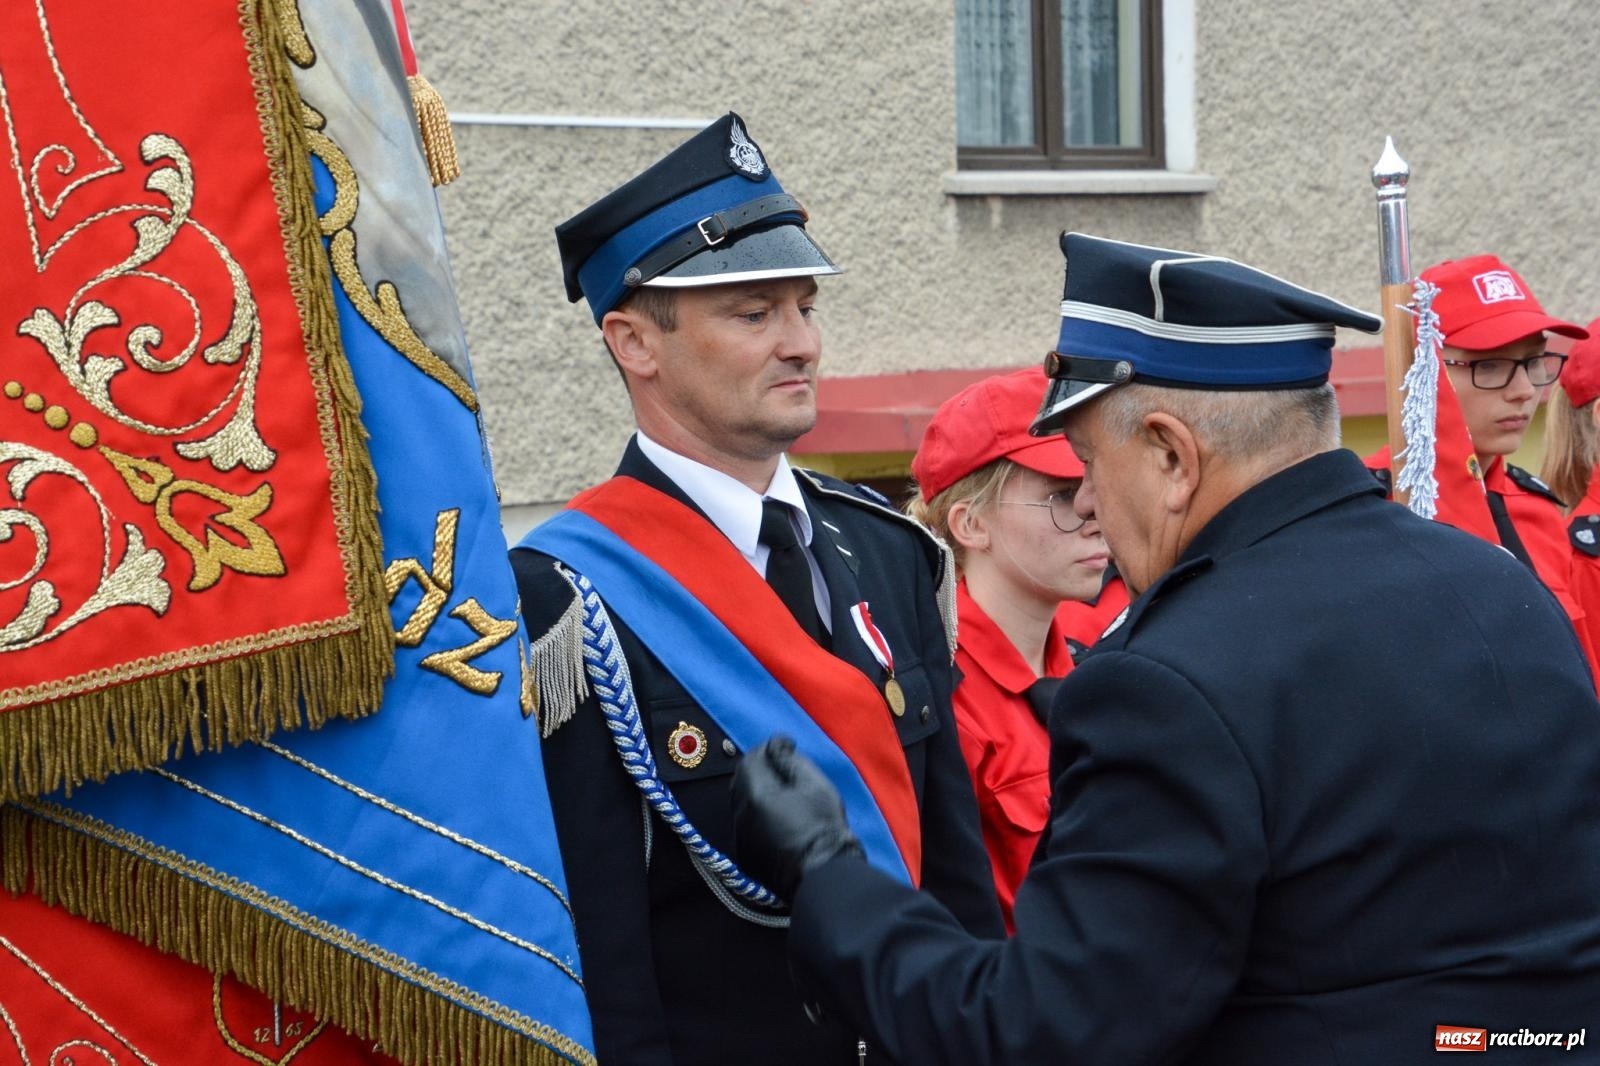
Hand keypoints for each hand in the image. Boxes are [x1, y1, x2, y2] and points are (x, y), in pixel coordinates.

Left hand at [732, 736, 864, 900]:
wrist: (824, 877)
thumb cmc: (824, 829)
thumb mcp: (815, 785)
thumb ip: (789, 759)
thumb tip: (775, 745)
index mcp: (756, 795)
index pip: (750, 759)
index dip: (768, 749)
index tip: (787, 747)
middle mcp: (741, 815)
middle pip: (742, 780)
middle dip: (761, 769)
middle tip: (786, 770)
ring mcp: (741, 838)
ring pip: (743, 803)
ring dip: (758, 792)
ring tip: (785, 794)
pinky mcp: (746, 855)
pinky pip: (746, 825)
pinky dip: (759, 815)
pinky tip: (781, 819)